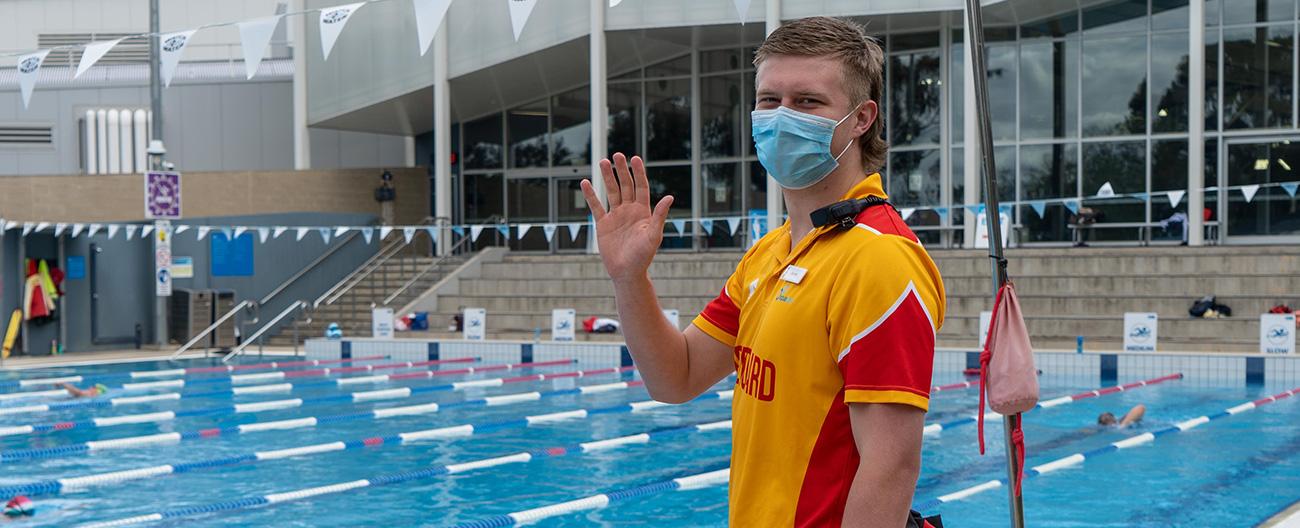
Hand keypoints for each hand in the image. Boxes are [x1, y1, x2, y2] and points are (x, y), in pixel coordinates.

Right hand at [580, 153, 673, 284]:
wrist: (627, 272)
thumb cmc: (643, 257)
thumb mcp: (653, 236)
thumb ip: (659, 216)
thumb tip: (670, 197)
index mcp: (643, 212)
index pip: (641, 187)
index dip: (638, 173)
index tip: (635, 158)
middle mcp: (629, 211)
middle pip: (625, 185)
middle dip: (621, 170)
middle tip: (617, 155)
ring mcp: (616, 216)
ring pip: (611, 192)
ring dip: (607, 177)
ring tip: (603, 161)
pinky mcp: (603, 224)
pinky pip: (596, 206)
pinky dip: (591, 195)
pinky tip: (585, 182)